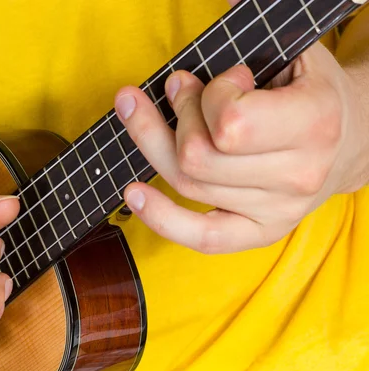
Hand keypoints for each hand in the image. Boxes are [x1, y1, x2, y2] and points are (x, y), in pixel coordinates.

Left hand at [115, 42, 368, 253]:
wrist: (351, 142)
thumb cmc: (313, 93)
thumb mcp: (297, 53)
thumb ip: (255, 32)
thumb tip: (223, 3)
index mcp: (313, 124)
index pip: (229, 123)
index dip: (210, 95)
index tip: (225, 79)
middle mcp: (296, 176)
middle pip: (197, 158)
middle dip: (175, 116)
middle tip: (178, 90)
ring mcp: (276, 210)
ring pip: (188, 185)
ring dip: (155, 144)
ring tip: (148, 115)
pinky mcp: (258, 233)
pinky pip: (202, 238)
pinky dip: (162, 219)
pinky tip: (133, 194)